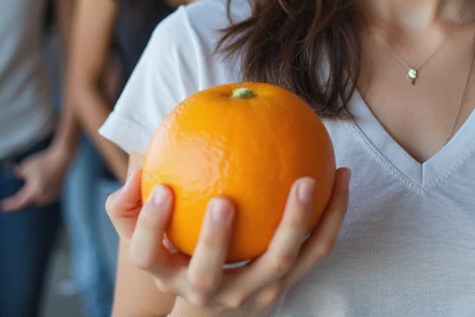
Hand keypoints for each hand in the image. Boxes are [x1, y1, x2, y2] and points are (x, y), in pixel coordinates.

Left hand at [0, 146, 70, 212]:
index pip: (19, 202)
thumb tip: (17, 174)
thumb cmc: (45, 161)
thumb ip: (20, 173)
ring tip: (32, 186)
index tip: (3, 206)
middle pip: (30, 201)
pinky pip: (47, 195)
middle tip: (18, 192)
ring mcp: (53, 194)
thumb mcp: (26, 166)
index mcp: (34, 192)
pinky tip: (42, 184)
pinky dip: (43, 192)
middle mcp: (43, 196)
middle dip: (24, 198)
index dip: (10, 205)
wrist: (64, 158)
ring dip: (34, 195)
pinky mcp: (59, 190)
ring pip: (39, 199)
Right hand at [107, 168, 350, 313]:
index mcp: (170, 275)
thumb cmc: (180, 252)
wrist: (219, 311)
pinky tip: (341, 173)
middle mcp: (210, 291)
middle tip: (225, 199)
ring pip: (279, 262)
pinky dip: (333, 212)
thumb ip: (132, 206)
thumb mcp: (149, 237)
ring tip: (309, 178)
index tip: (161, 189)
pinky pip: (317, 247)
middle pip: (211, 274)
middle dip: (215, 240)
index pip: (148, 257)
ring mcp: (254, 292)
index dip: (151, 227)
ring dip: (295, 222)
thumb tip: (141, 172)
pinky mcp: (290, 282)